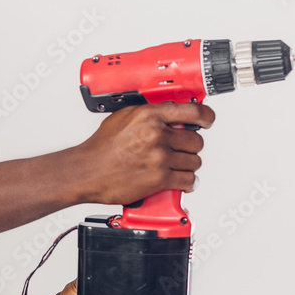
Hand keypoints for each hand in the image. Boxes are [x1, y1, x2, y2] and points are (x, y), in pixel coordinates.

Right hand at [68, 102, 214, 205]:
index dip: (206, 116)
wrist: (87, 171)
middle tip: (180, 149)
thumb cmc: (101, 147)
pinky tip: (180, 180)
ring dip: (187, 165)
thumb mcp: (123, 118)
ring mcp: (160, 157)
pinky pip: (188, 180)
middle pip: (196, 140)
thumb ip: (149, 115)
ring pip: (194, 161)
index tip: (207, 120)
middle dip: (190, 146)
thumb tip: (168, 115)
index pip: (192, 111)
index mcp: (149, 116)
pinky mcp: (160, 178)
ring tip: (175, 165)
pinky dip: (187, 182)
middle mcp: (157, 135)